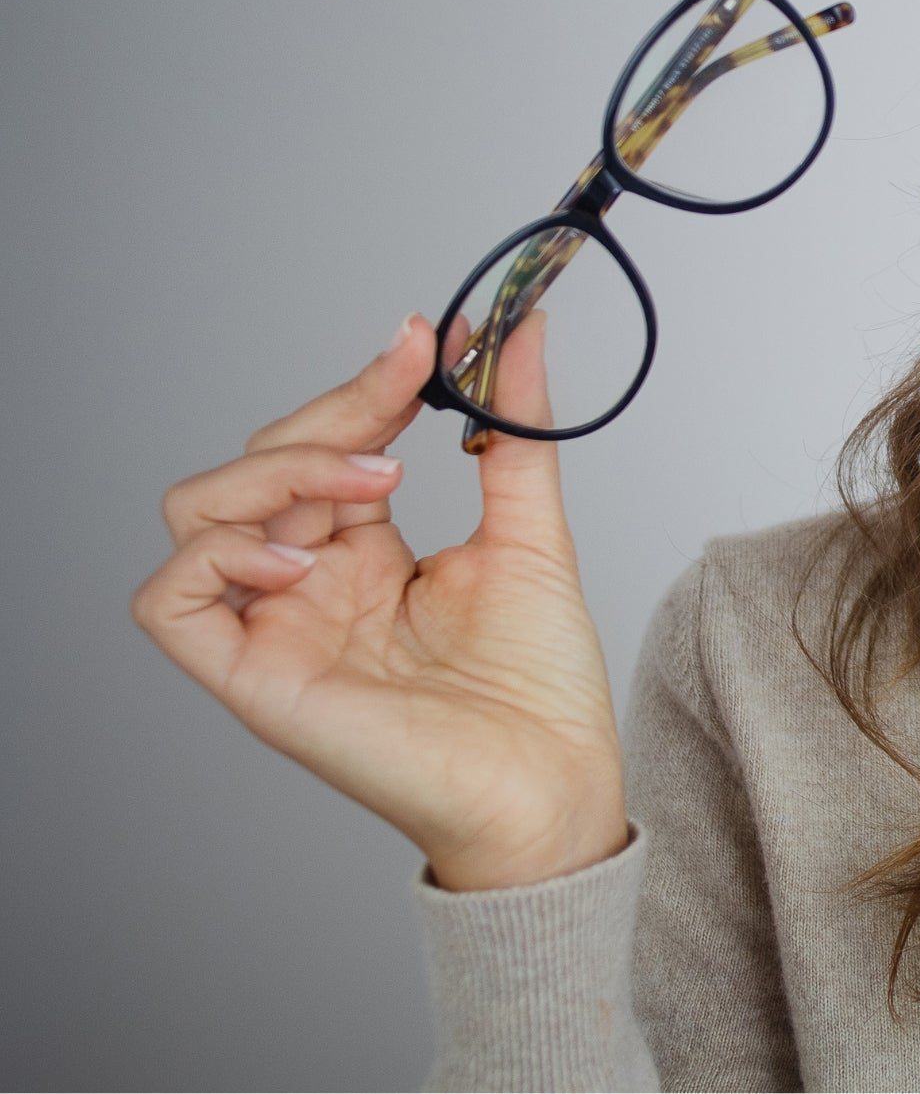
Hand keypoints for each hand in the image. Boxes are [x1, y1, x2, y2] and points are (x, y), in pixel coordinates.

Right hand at [133, 315, 628, 890]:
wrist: (552, 786)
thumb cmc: (540, 687)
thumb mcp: (531, 531)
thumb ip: (514, 431)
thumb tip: (520, 331)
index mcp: (366, 554)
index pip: (327, 446)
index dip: (366, 386)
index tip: (428, 339)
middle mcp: (308, 586)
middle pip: (259, 462)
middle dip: (333, 411)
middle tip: (409, 386)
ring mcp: (274, 629)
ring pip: (199, 511)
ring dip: (279, 471)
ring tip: (374, 483)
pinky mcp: (253, 680)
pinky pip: (170, 602)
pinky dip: (219, 556)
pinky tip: (305, 557)